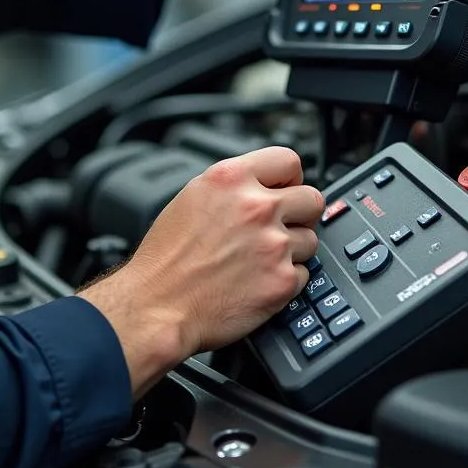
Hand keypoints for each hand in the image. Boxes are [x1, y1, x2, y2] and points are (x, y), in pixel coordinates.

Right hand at [77, 147, 323, 396]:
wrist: (156, 306)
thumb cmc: (165, 258)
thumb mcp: (192, 198)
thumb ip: (233, 186)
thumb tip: (262, 185)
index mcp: (231, 179)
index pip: (288, 160)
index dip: (289, 178)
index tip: (286, 190)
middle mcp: (256, 207)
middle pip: (312, 198)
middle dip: (299, 213)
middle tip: (281, 227)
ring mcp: (273, 244)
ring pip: (310, 239)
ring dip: (291, 250)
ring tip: (259, 260)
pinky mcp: (281, 281)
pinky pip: (303, 274)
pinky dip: (284, 280)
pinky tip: (257, 282)